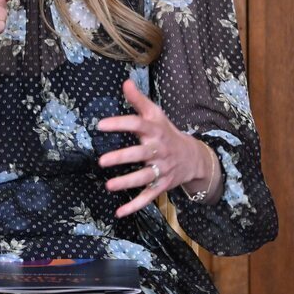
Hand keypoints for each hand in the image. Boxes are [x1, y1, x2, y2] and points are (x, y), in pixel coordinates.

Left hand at [96, 79, 212, 217]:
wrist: (193, 157)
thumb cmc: (167, 133)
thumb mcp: (156, 114)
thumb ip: (138, 100)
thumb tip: (125, 82)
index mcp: (155, 131)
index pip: (137, 124)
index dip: (120, 124)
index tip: (100, 125)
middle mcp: (158, 150)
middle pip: (140, 154)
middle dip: (122, 158)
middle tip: (102, 161)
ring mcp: (161, 169)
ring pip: (144, 177)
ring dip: (127, 183)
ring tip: (109, 186)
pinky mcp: (161, 185)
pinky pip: (148, 197)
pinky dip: (134, 206)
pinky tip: (119, 212)